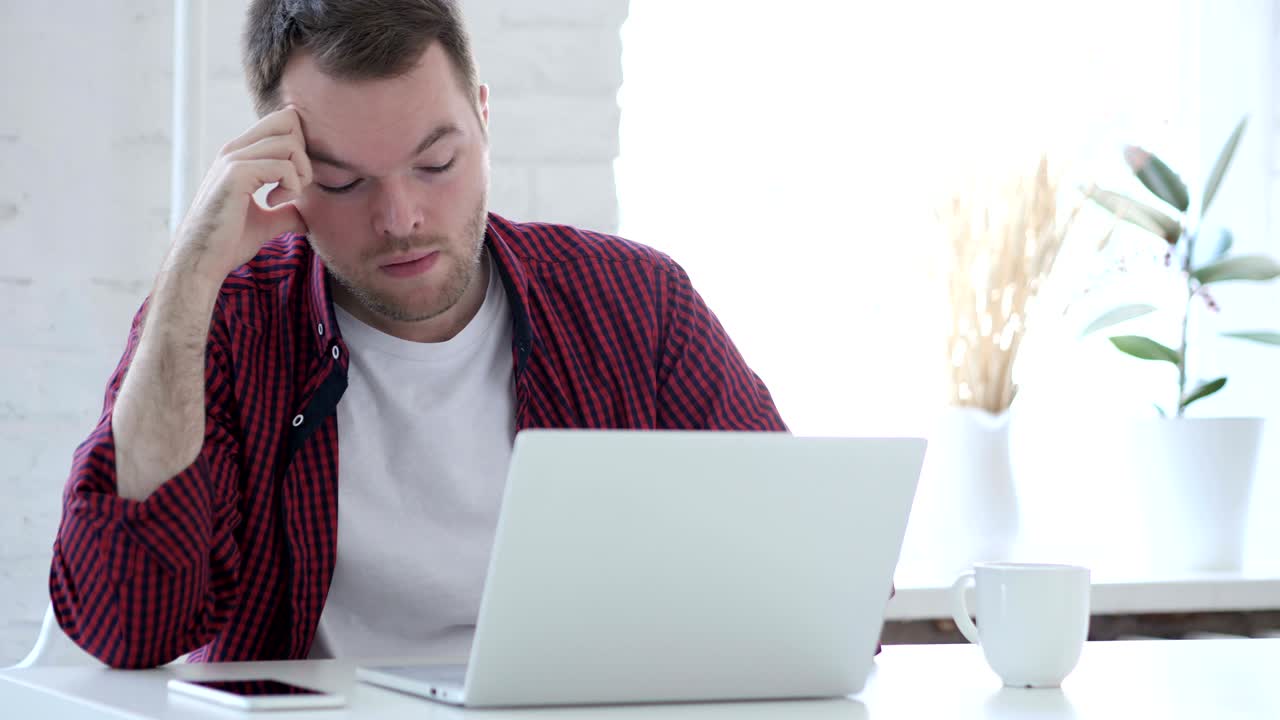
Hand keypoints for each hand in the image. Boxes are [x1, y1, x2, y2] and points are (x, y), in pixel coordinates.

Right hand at [167, 106, 313, 283]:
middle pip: (288, 120)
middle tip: (296, 185)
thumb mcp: (265, 223)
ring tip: (286, 197)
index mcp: (241, 155)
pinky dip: (291, 187)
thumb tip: (307, 218)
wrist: (202, 261)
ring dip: (300, 173)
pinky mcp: (236, 174)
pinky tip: (275, 202)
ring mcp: (233, 159)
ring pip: (290, 143)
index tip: (295, 180)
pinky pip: (283, 167)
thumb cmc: (228, 243)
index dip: (301, 147)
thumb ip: (285, 213)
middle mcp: (236, 150)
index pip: (282, 122)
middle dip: (305, 153)